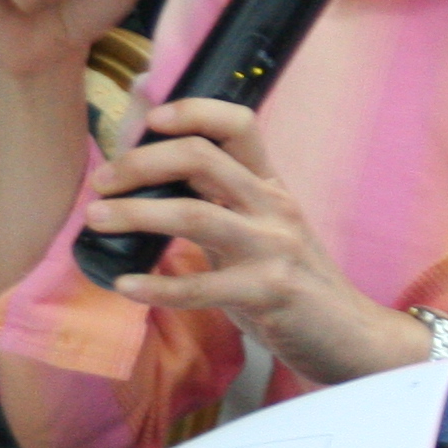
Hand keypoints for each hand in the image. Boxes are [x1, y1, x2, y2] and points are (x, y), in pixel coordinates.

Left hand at [81, 99, 433, 384]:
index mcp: (270, 186)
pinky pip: (202, 286)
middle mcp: (273, 206)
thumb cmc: (295, 284)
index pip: (237, 123)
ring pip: (193, 213)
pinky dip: (157, 286)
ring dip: (134, 213)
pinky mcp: (269, 292)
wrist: (352, 336)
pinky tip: (124, 287)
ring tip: (94, 220)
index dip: (192, 110)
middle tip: (101, 181)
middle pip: (201, 157)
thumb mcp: (262, 232)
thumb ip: (219, 205)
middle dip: (141, 162)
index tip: (151, 119)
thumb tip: (152, 183)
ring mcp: (273, 247)